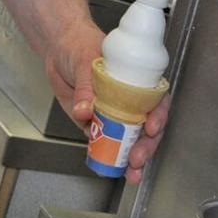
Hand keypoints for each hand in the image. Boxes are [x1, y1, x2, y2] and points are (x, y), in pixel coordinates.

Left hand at [45, 19, 170, 184]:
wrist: (58, 47)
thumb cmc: (79, 44)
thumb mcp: (85, 59)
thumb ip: (86, 86)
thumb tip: (84, 111)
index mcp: (135, 80)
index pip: (156, 99)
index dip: (159, 115)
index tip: (151, 127)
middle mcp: (128, 99)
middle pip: (145, 126)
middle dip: (146, 145)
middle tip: (137, 158)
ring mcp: (112, 113)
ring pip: (128, 139)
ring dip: (131, 157)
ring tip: (132, 173)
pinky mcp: (94, 123)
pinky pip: (104, 142)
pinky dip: (108, 156)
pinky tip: (110, 167)